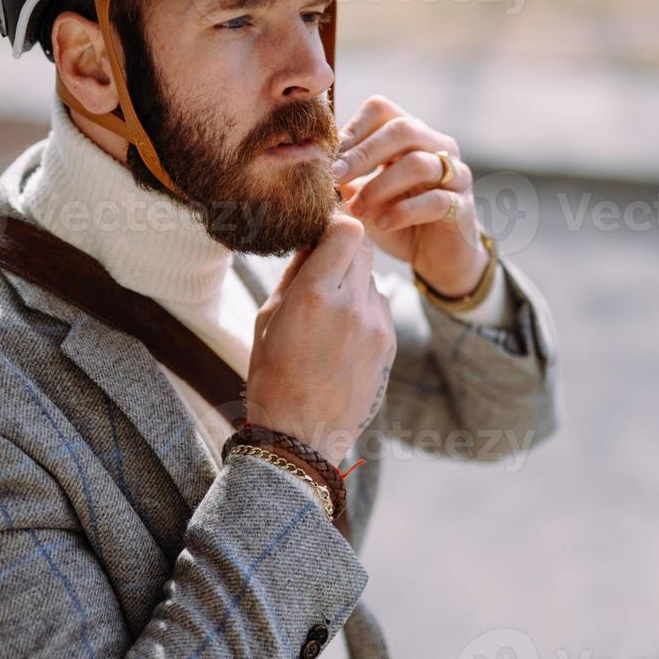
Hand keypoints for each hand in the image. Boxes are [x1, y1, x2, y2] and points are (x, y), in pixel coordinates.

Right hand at [244, 213, 396, 466]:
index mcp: (315, 295)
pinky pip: (380, 306)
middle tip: (324, 266)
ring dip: (354, 281)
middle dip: (344, 249)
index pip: (347, 229)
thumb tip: (311, 240)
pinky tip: (342, 336)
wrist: (301, 434)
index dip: (335, 224)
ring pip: (373, 278)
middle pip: (364, 247)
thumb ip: (295, 273)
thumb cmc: (273, 375)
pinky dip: (364, 309)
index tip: (322, 232)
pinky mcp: (390, 343)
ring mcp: (377, 325)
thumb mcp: (268, 318)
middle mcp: (352, 305)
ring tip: (329, 313)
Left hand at [330, 95, 489, 298]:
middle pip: (403, 129)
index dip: (352, 129)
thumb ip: (344, 175)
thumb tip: (308, 160)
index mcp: (411, 134)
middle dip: (363, 154)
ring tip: (358, 209)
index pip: (382, 110)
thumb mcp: (363, 194)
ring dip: (380, 186)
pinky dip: (403, 211)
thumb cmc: (396, 219)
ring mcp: (455, 175)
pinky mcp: (461, 206)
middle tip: (334, 178)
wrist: (436, 258)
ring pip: (420, 164)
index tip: (327, 157)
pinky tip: (382, 224)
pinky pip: (434, 201)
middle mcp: (438, 146)